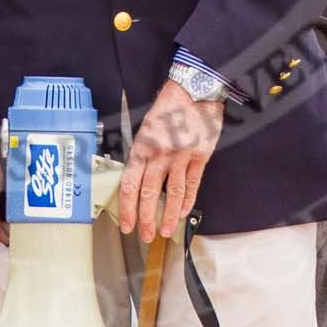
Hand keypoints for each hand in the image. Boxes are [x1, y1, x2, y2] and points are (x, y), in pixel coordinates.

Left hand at [120, 79, 223, 243]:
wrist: (193, 92)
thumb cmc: (168, 108)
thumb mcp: (145, 129)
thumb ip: (141, 154)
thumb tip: (134, 178)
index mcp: (142, 147)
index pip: (130, 185)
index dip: (127, 208)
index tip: (126, 224)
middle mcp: (160, 154)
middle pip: (149, 193)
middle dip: (146, 219)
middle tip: (144, 235)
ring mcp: (181, 156)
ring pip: (172, 193)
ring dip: (168, 216)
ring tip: (165, 230)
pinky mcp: (200, 156)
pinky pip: (192, 184)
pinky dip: (187, 200)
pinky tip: (182, 212)